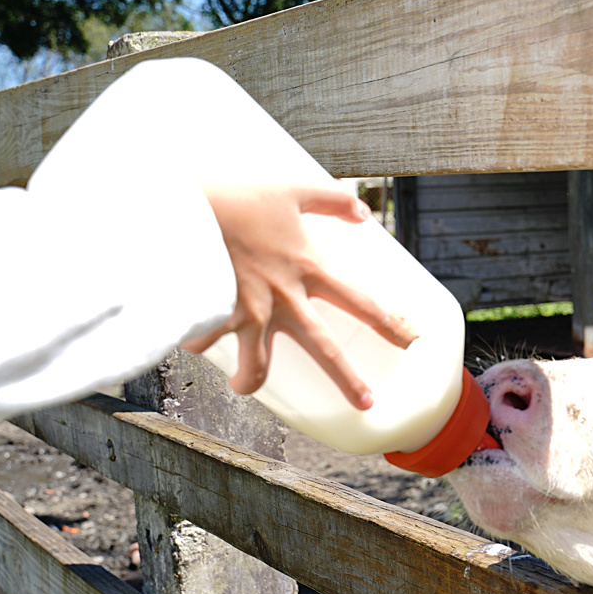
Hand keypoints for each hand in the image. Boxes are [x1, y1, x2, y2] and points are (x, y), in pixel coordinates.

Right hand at [183, 183, 416, 409]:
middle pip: (325, 351)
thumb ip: (330, 199)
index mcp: (309, 269)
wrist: (180, 208)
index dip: (391, 324)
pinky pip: (206, 342)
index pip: (362, 303)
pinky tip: (188, 334)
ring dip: (249, 380)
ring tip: (243, 384)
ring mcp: (249, 314)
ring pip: (257, 367)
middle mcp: (284, 300)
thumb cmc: (237, 197)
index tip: (412, 342)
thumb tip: (362, 211)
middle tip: (366, 404)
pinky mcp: (213, 318)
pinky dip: (196, 338)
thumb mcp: (291, 189)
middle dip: (349, 382)